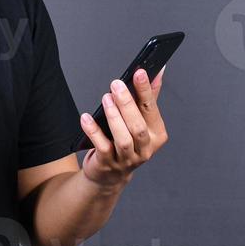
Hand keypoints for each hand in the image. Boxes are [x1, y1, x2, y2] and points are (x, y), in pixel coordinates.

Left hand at [78, 66, 168, 189]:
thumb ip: (148, 98)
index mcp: (156, 134)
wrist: (110, 174)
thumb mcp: (140, 120)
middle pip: (138, 126)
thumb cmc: (127, 141)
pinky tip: (86, 118)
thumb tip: (158, 71)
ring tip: (106, 99)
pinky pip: (102, 147)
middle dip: (127, 104)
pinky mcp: (109, 164)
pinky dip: (94, 132)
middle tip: (116, 85)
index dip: (146, 91)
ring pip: (124, 139)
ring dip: (114, 117)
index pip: (151, 110)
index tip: (140, 72)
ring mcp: (127, 159)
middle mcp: (145, 148)